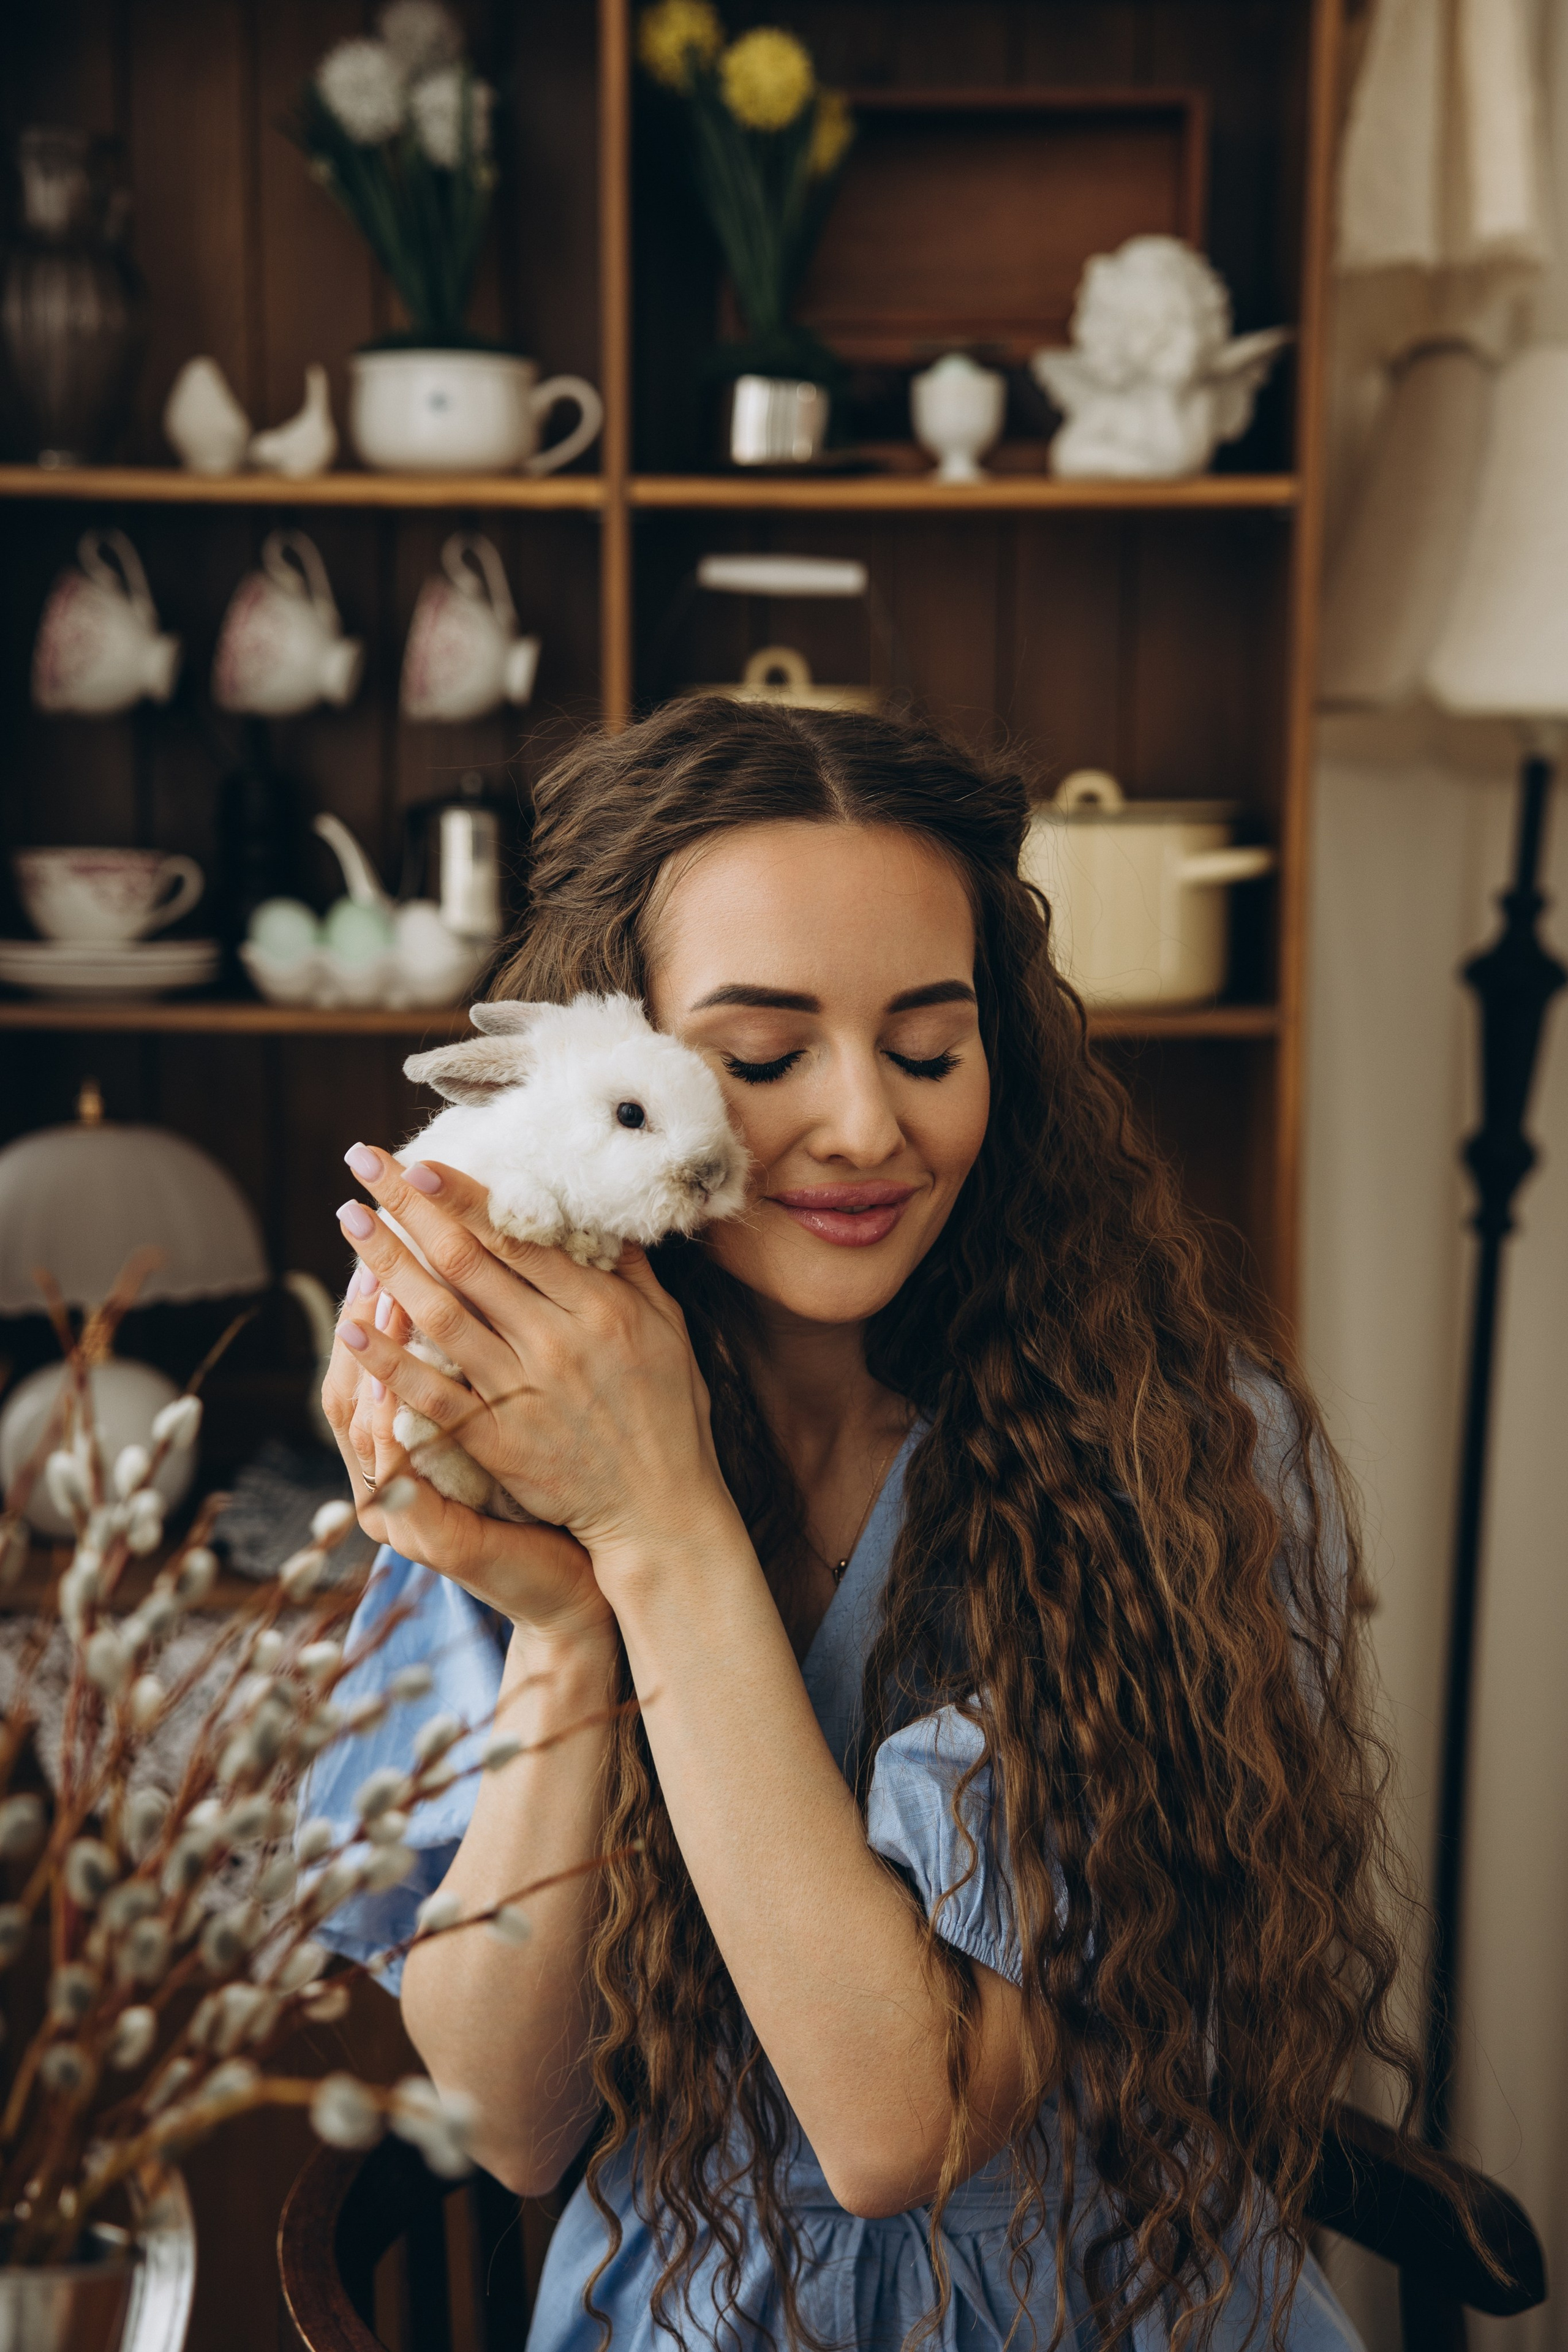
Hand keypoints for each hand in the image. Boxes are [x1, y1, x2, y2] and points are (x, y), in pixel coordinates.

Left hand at [329, 1146, 744, 1578]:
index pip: (518, 1237)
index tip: (420, 1163)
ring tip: (350, 1220)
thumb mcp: (669, 1328)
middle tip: (365, 1166)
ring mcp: (522, 1392)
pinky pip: (432, 1392)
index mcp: (600, 1307)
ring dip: (387, 1263)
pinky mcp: (497, 1439)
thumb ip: (631, 1270)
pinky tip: (352, 1326)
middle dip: (410, 1207)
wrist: (662, 1510)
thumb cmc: (670, 1415)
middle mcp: (556, 1342)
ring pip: (439, 1314)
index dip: (463, 1196)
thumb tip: (601, 1212)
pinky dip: (390, 1360)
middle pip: (467, 1261)